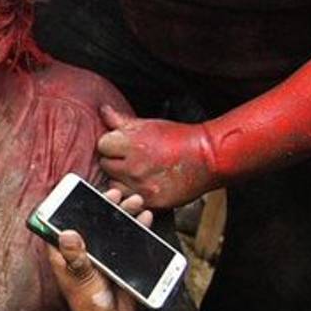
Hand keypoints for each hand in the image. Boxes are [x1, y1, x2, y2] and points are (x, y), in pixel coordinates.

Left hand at [46, 188, 152, 310]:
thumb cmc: (88, 303)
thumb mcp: (81, 279)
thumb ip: (76, 258)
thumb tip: (67, 234)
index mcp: (63, 252)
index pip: (61, 221)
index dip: (70, 204)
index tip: (83, 191)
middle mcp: (80, 249)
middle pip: (90, 219)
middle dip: (105, 205)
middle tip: (118, 194)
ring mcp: (99, 253)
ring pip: (110, 226)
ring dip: (123, 213)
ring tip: (136, 202)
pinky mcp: (117, 259)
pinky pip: (126, 238)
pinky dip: (135, 227)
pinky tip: (145, 217)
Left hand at [97, 105, 218, 207]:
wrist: (208, 157)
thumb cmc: (178, 138)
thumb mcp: (149, 124)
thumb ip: (121, 120)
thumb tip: (103, 110)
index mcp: (132, 143)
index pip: (102, 145)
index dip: (111, 144)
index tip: (120, 146)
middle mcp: (134, 166)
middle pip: (105, 165)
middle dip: (114, 161)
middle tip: (129, 159)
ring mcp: (142, 186)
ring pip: (113, 185)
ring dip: (120, 180)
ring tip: (135, 173)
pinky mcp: (151, 201)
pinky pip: (128, 200)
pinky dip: (132, 194)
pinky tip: (142, 185)